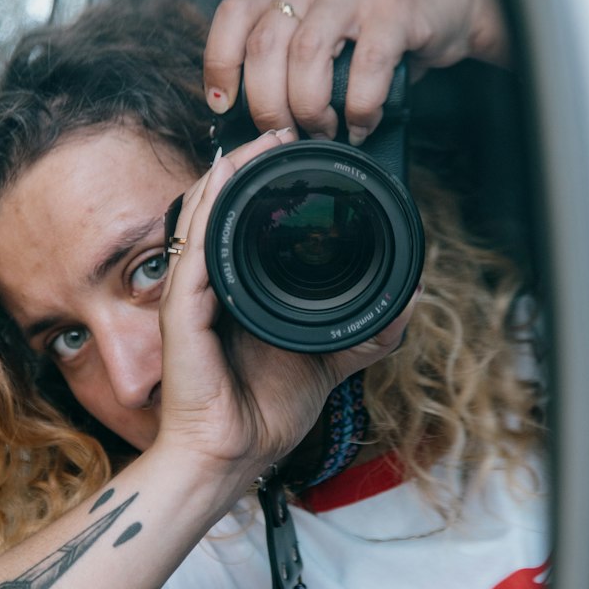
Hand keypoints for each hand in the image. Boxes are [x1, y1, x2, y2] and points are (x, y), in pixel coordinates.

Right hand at [153, 129, 419, 488]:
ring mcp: (191, 298)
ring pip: (204, 219)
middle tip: (281, 131)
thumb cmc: (262, 414)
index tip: (297, 152)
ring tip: (256, 142)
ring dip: (229, 176)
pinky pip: (194, 255)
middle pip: (220, 210)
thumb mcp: (327, 361)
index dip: (264, 185)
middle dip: (246, 166)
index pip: (244, 226)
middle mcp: (210, 288)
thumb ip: (362, 331)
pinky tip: (221, 180)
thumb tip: (405, 300)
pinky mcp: (182, 316)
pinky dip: (207, 214)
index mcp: (237, 293)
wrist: (230, 457)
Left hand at [204, 0, 508, 145]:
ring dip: (310, 105)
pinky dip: (361, 104)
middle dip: (268, 104)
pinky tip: (363, 122)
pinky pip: (367, 63)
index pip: (235, 15)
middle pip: (265, 44)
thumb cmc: (383, 31)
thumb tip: (264, 126)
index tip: (225, 106)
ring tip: (324, 130)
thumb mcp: (328, 39)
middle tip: (285, 135)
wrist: (450, 4)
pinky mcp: (394, 8)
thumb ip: (294, 65)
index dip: (220, 63)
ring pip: (307, 52)